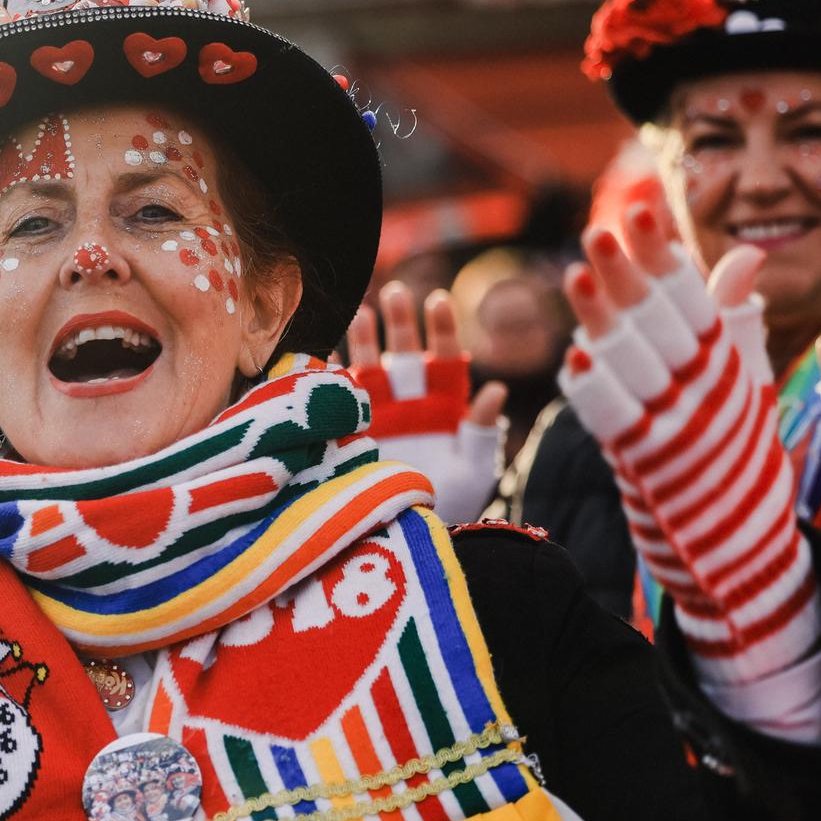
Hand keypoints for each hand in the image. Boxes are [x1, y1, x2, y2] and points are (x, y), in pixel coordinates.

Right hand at [347, 282, 506, 523]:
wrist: (413, 528)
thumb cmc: (454, 499)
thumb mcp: (475, 467)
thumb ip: (482, 430)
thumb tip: (497, 389)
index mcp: (445, 403)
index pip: (445, 356)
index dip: (440, 328)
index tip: (437, 299)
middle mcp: (411, 401)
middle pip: (403, 351)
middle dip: (398, 321)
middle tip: (394, 293)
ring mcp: (379, 412)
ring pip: (370, 365)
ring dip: (364, 339)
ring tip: (359, 313)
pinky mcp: (351, 429)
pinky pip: (338, 395)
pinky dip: (330, 375)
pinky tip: (323, 354)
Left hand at [558, 202, 820, 683]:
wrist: (731, 529)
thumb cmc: (727, 436)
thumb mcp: (740, 374)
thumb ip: (732, 315)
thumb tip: (745, 254)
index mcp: (723, 358)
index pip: (690, 294)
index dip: (662, 252)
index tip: (641, 210)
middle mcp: (700, 386)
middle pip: (657, 322)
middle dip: (626, 275)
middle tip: (599, 232)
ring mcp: (671, 422)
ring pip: (630, 363)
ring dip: (600, 321)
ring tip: (574, 276)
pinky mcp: (641, 459)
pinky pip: (614, 420)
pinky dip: (595, 390)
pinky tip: (575, 356)